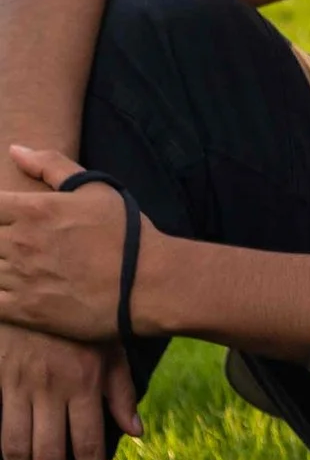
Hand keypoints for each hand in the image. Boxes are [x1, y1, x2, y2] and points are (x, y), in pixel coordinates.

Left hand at [0, 145, 147, 344]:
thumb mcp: (94, 188)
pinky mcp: (26, 310)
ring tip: (10, 261)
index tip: (3, 213)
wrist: (147, 283)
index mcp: (34, 210)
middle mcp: (21, 242)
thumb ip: (50, 165)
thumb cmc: (124, 232)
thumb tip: (15, 149)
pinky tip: (4, 287)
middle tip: (10, 240)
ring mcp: (21, 278)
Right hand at [0, 324, 138, 459]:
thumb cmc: (81, 317)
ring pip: (17, 450)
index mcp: (84, 382)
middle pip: (49, 456)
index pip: (88, 444)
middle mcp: (51, 390)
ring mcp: (20, 387)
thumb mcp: (112, 346)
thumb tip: (136, 433)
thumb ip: (122, 390)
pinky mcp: (0, 383)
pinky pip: (0, 429)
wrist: (33, 281)